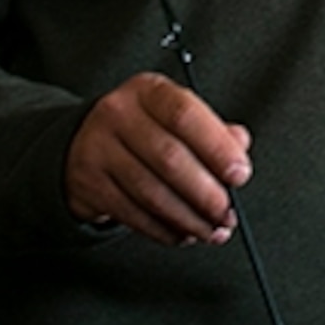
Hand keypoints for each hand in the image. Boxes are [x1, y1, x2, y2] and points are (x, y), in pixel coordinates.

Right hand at [66, 73, 251, 246]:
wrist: (84, 143)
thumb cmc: (144, 130)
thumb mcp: (175, 118)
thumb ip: (213, 131)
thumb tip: (240, 145)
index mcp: (148, 91)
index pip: (185, 114)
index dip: (217, 147)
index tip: (239, 175)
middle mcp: (118, 114)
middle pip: (169, 158)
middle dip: (206, 194)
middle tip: (228, 214)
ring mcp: (98, 148)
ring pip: (151, 193)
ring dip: (188, 219)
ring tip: (211, 230)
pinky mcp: (89, 183)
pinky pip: (133, 214)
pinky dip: (164, 230)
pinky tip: (182, 233)